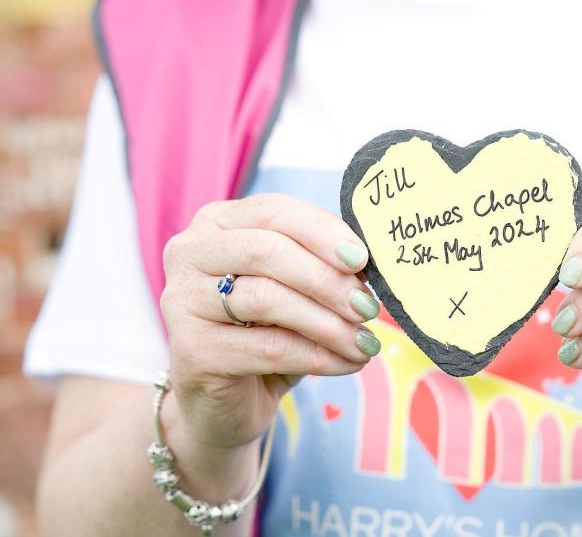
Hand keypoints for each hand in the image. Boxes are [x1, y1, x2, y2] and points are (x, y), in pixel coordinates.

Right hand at [160, 194, 380, 461]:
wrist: (227, 401)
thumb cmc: (266, 331)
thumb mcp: (295, 289)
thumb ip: (321, 264)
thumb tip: (365, 264)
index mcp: (217, 223)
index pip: (274, 211)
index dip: (323, 232)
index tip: (363, 259)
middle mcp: (189, 253)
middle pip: (267, 252)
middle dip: (327, 279)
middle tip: (368, 306)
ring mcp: (181, 301)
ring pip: (266, 300)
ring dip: (327, 322)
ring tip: (364, 341)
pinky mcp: (190, 351)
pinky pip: (268, 348)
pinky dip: (317, 356)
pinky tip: (347, 362)